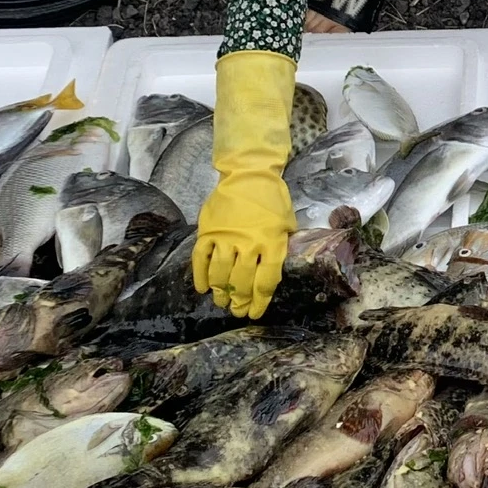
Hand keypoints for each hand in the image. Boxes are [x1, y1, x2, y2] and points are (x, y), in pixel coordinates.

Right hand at [193, 50, 299, 315]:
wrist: (248, 175)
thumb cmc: (272, 200)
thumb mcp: (287, 224)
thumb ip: (281, 249)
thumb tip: (273, 274)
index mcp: (272, 243)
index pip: (266, 280)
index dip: (260, 301)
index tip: (255, 313)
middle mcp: (248, 243)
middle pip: (242, 281)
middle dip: (239, 301)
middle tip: (236, 310)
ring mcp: (226, 238)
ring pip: (220, 274)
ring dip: (220, 291)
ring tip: (221, 301)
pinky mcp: (207, 231)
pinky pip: (201, 259)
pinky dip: (200, 275)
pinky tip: (203, 287)